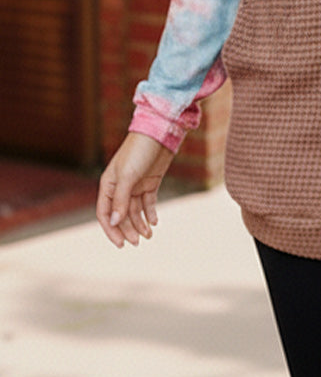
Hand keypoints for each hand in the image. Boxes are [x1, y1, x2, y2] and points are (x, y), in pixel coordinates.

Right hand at [96, 132, 174, 247]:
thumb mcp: (128, 176)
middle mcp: (120, 187)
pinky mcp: (150, 183)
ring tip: (148, 235)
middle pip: (120, 215)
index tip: (121, 243)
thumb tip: (113, 222)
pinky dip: (150, 213)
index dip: (111, 230)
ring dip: (140, 224)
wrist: (159, 132)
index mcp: (108, 184)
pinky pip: (148, 203)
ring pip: (135, 211)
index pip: (104, 213)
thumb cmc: (139, 151)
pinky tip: (154, 222)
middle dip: (128, 229)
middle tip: (137, 242)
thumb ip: (120, 200)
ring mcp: (135, 185)